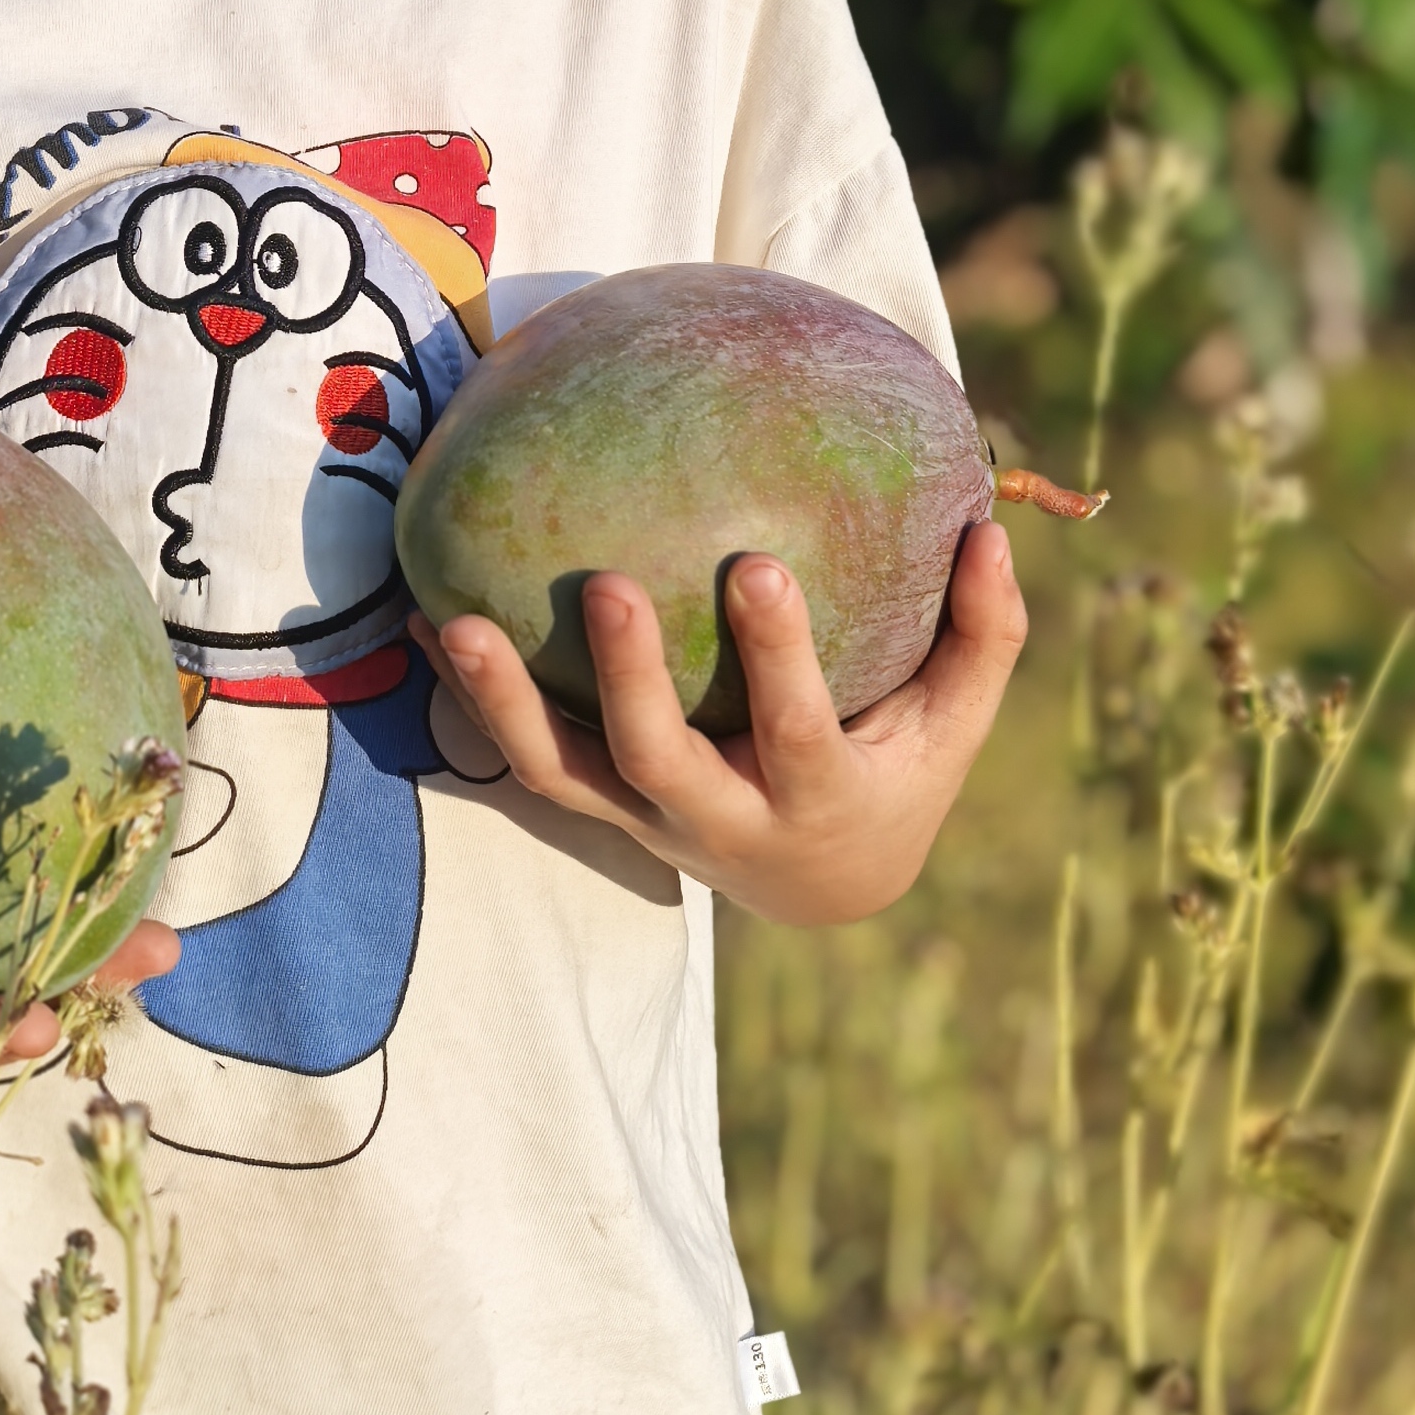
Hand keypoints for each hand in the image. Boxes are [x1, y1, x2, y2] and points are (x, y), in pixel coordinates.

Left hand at [411, 522, 1027, 925]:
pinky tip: (425, 615)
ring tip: (456, 621)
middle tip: (607, 583)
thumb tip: (988, 530)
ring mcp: (641, 818)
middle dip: (629, 678)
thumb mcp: (951, 723)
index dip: (777, 659)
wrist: (821, 884)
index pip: (793, 729)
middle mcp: (714, 819)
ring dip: (502, 701)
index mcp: (811, 797)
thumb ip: (981, 634)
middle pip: (655, 759)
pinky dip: (467, 696)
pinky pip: (518, 754)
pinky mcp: (592, 807)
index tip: (760, 567)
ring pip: (559, 773)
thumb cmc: (895, 770)